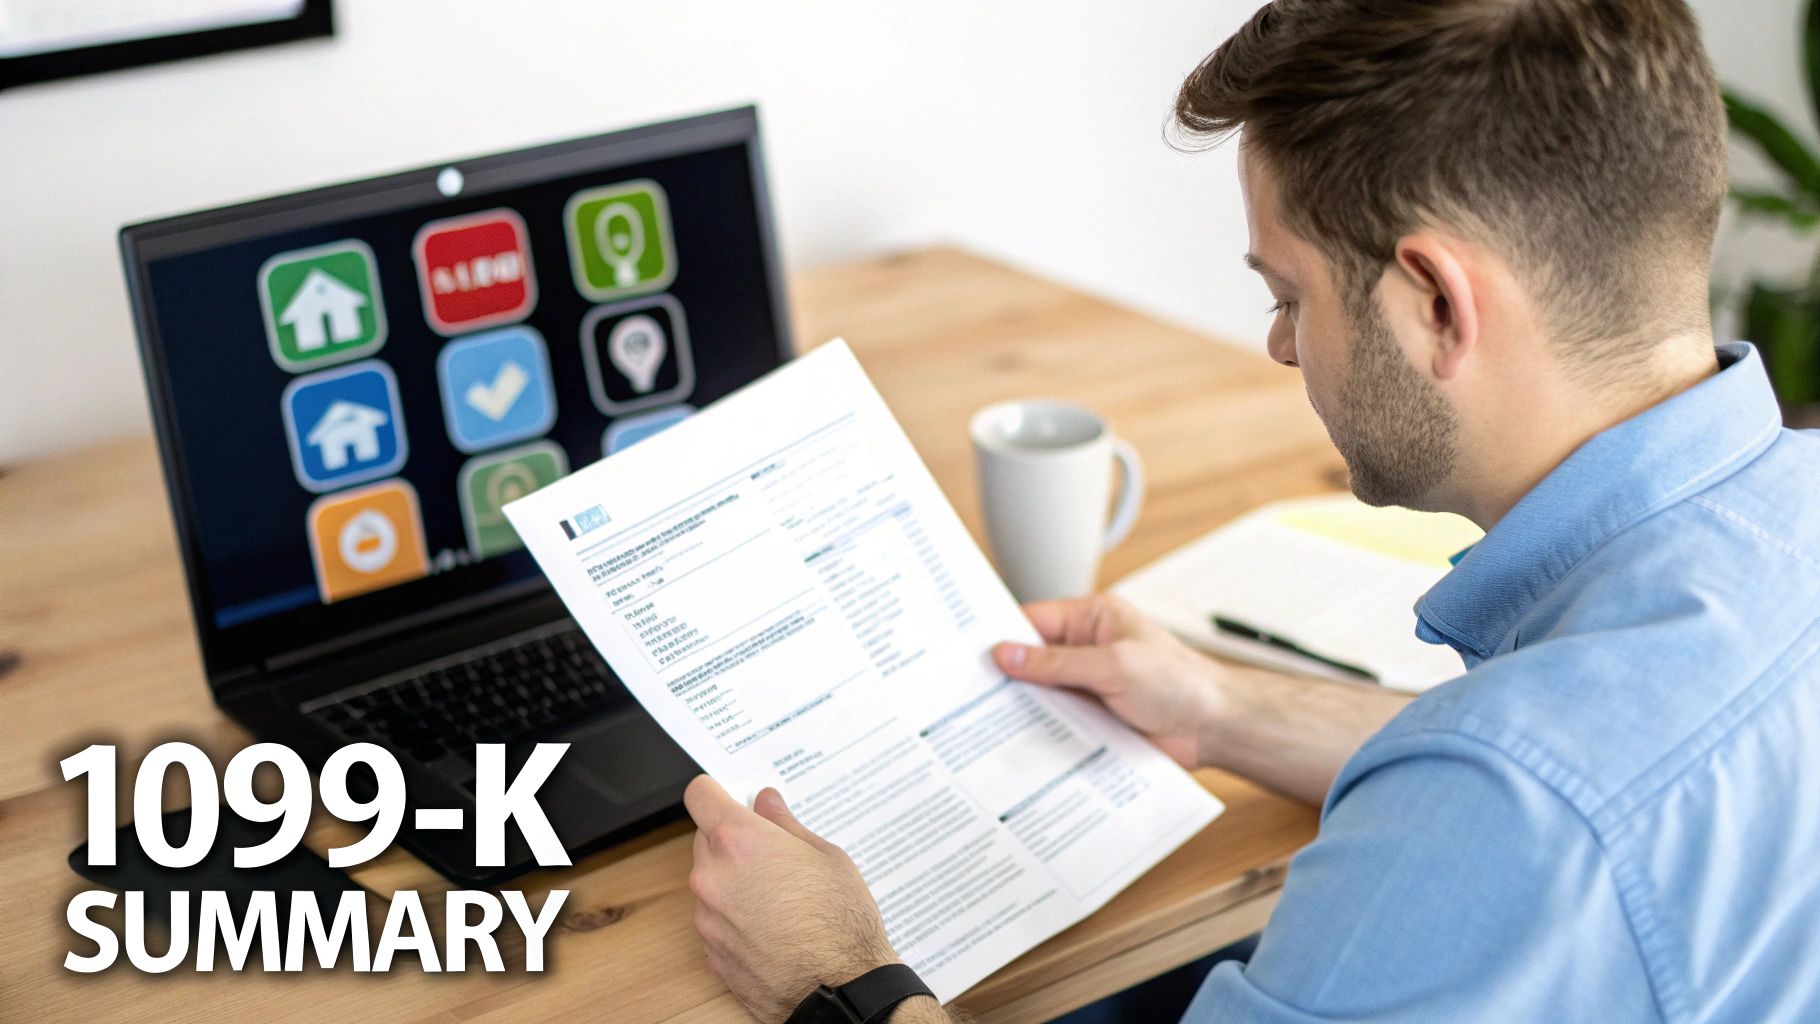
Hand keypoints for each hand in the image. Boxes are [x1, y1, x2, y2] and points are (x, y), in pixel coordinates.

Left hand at [684, 775, 899, 1023]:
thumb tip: (766, 803)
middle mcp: (713, 876)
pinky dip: (734, 916)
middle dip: (732, 840)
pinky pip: (715, 918)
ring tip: (778, 897)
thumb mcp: (826, 856)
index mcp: (739, 841)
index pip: (700, 795)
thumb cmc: (840, 924)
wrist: (840, 991)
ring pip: (710, 881)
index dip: (715, 792)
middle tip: (771, 852)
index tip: (731, 796)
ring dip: (733, 880)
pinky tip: (771, 926)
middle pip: (705, 839)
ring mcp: (707, 917)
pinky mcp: (710, 951)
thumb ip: (786, 825)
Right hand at [993, 594, 1220, 767]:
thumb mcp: (1114, 665)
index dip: (1002, 637)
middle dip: (1008, 677)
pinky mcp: (1093, 719)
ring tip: (988, 722)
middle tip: (971, 693)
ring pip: (1042, 695)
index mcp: (1092, 619)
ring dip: (1025, 709)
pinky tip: (1020, 744)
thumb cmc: (1181, 683)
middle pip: (1033, 660)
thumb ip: (1058, 662)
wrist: (1215, 727)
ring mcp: (1088, 686)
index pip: (1033, 621)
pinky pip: (1057, 723)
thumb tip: (1008, 654)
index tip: (971, 654)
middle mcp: (1087, 650)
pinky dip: (1042, 733)